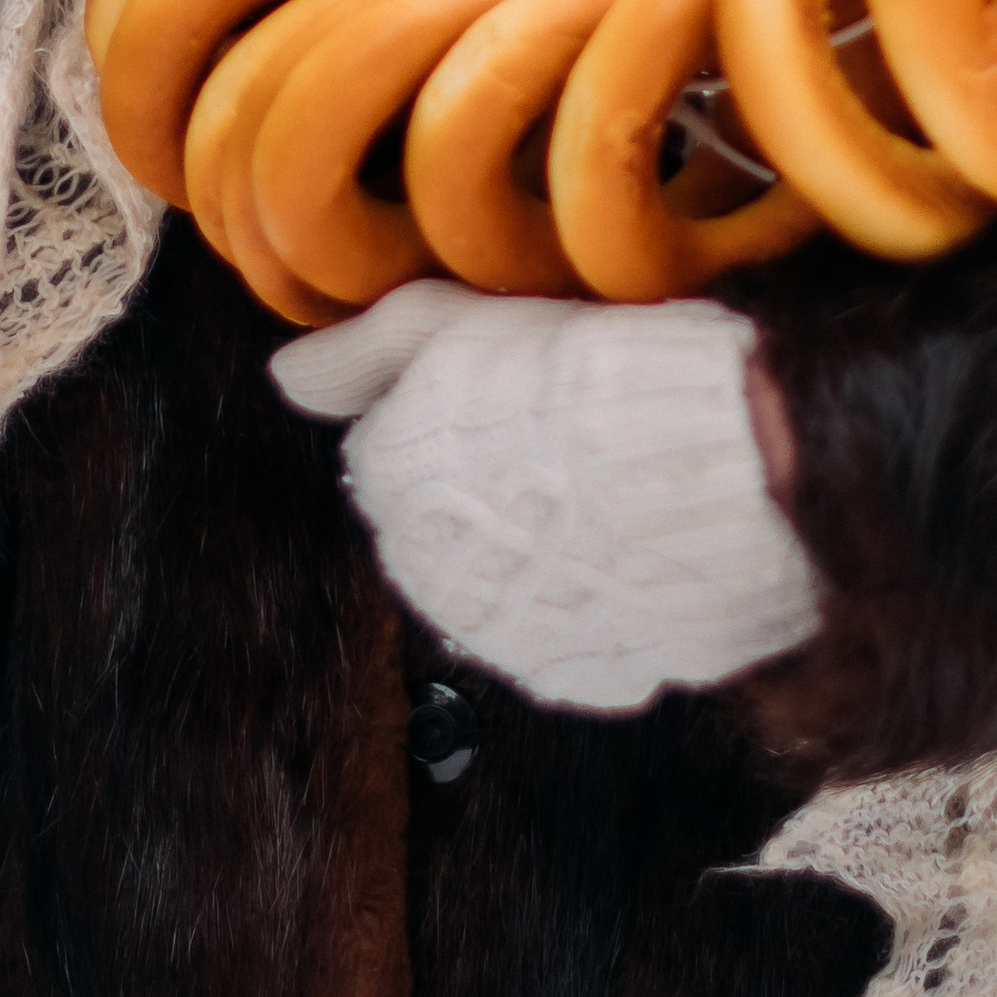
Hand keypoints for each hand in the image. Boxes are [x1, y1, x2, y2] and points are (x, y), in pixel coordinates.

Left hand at [274, 279, 818, 712]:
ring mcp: (505, 636)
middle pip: (439, 518)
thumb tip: (285, 376)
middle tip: (560, 434)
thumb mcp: (450, 321)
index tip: (510, 387)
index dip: (450, 408)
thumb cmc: (582, 375)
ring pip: (501, 579)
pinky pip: (568, 631)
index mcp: (389, 487)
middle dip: (484, 483)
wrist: (711, 464)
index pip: (388, 447)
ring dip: (534, 543)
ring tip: (602, 485)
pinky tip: (629, 543)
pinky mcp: (580, 675)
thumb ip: (357, 350)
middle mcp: (429, 578)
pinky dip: (589, 594)